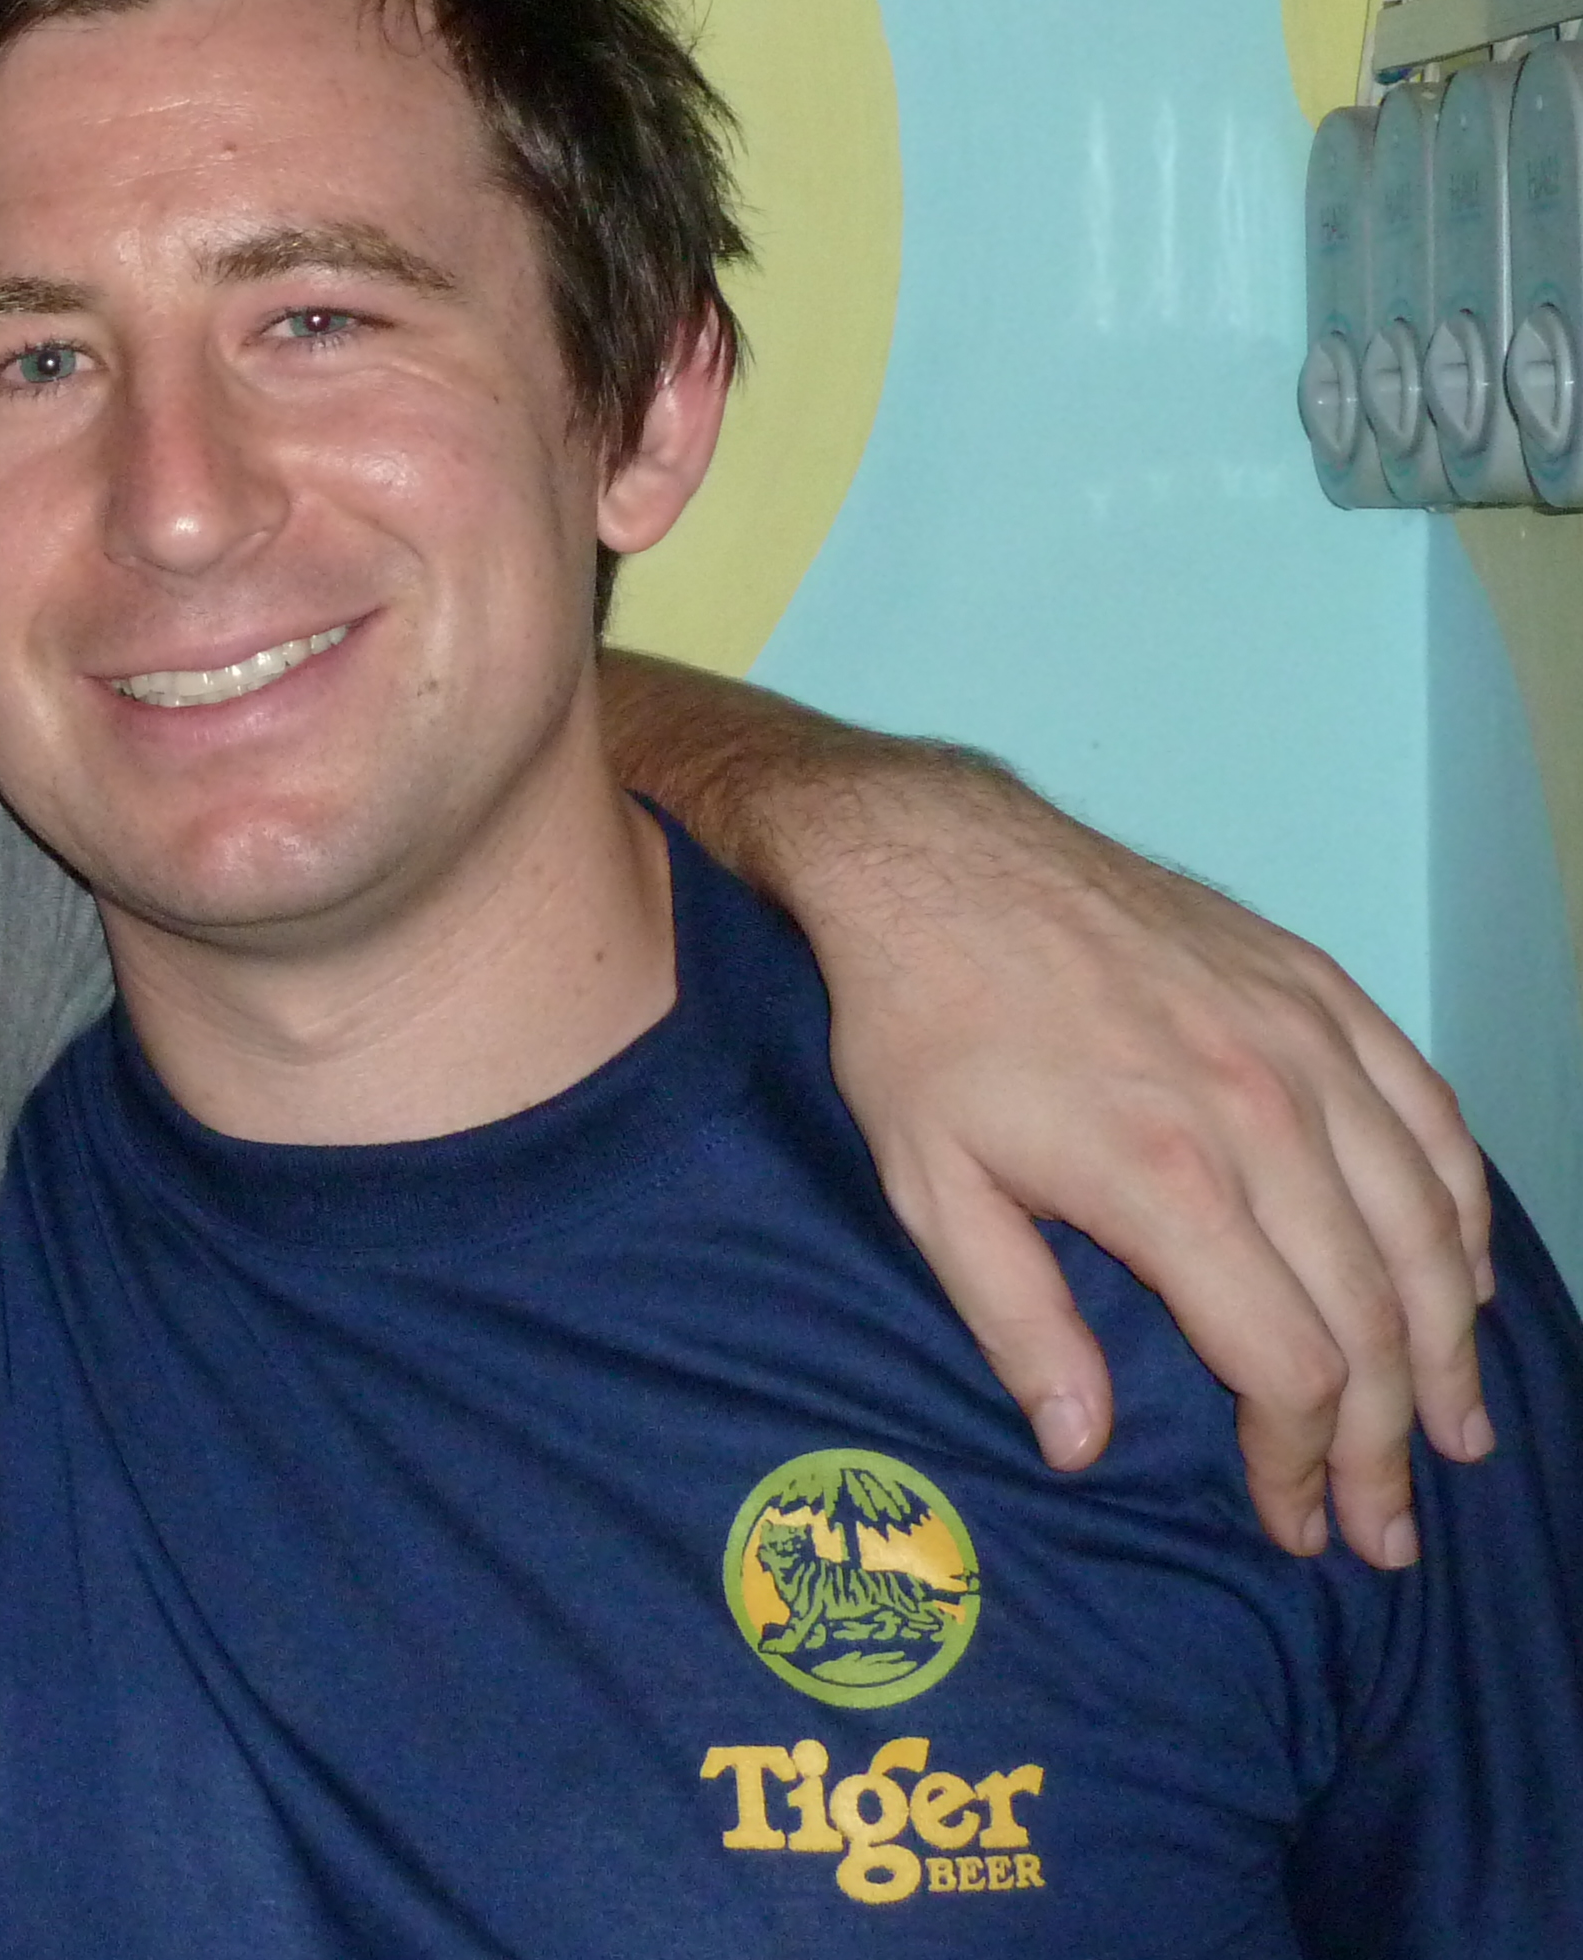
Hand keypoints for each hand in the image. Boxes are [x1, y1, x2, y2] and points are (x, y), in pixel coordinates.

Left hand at [613, 657, 1492, 1566]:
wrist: (935, 856)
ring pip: (1428, 1225)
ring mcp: (1306, 1043)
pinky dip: (1463, 1210)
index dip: (1302, 1461)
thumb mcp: (924, 1182)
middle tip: (1389, 1524)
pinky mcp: (1320, 988)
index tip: (1295, 1521)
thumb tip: (1081, 1450)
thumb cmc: (918, 1023)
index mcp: (1167, 1178)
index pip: (1288, 1364)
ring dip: (1455, 1343)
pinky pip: (1431, 1116)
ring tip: (1457, 1432)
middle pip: (1376, 1316)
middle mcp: (1264, 1113)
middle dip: (1388, 1440)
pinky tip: (1462, 1277)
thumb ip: (1015, 1323)